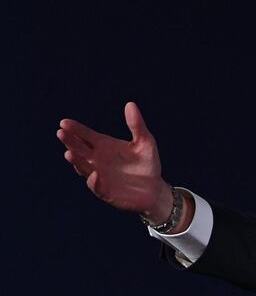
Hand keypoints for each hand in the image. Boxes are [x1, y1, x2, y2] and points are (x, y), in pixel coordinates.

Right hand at [57, 102, 172, 222]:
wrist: (154, 189)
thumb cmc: (147, 163)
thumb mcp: (145, 142)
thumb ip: (137, 125)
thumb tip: (130, 104)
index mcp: (104, 145)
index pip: (86, 135)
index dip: (75, 129)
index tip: (64, 122)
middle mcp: (97, 159)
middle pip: (79, 149)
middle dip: (70, 141)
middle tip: (61, 133)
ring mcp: (98, 175)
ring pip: (83, 167)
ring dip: (76, 161)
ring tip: (69, 153)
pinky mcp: (104, 190)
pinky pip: (96, 185)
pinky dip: (94, 180)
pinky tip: (95, 174)